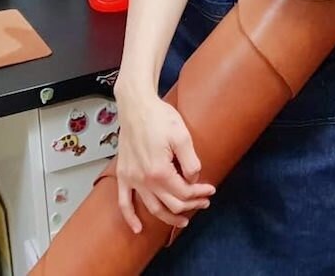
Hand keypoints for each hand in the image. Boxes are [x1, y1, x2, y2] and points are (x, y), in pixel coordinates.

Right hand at [114, 90, 214, 233]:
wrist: (136, 106)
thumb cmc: (159, 117)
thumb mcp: (183, 136)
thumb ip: (191, 162)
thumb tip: (193, 179)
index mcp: (160, 171)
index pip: (184, 192)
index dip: (200, 194)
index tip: (211, 189)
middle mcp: (144, 180)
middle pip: (171, 203)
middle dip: (190, 206)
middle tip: (204, 202)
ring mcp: (132, 179)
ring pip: (152, 208)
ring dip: (169, 217)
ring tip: (183, 220)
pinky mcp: (124, 175)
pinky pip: (124, 202)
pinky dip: (130, 217)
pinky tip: (138, 228)